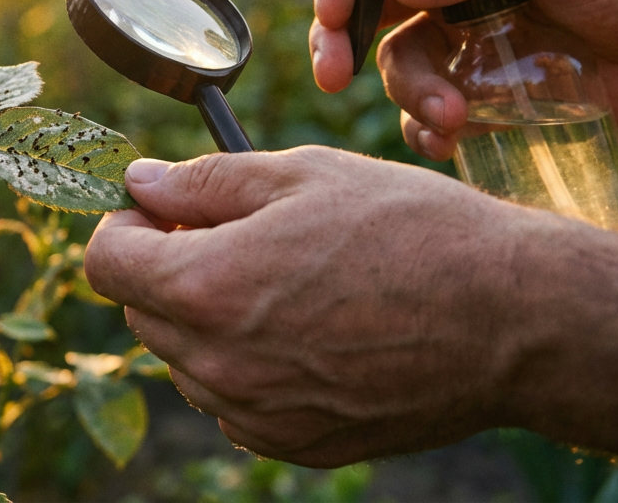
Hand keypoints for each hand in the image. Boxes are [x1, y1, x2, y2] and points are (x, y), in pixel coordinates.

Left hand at [85, 150, 617, 469]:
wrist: (513, 319)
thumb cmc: (412, 230)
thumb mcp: (302, 174)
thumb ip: (202, 182)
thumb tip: (138, 183)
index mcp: (207, 286)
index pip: (104, 261)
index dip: (125, 225)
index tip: (161, 210)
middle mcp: (218, 363)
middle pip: (141, 310)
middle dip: (166, 267)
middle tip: (233, 235)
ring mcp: (255, 412)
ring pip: (185, 359)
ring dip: (206, 319)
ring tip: (284, 283)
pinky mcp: (294, 444)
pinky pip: (233, 402)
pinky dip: (247, 367)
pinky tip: (306, 331)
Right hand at [309, 0, 617, 159]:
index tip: (333, 11)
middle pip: (368, 4)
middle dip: (342, 41)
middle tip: (334, 75)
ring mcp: (465, 34)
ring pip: (399, 63)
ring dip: (409, 93)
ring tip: (451, 117)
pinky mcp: (482, 87)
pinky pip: (429, 109)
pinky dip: (425, 128)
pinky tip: (446, 139)